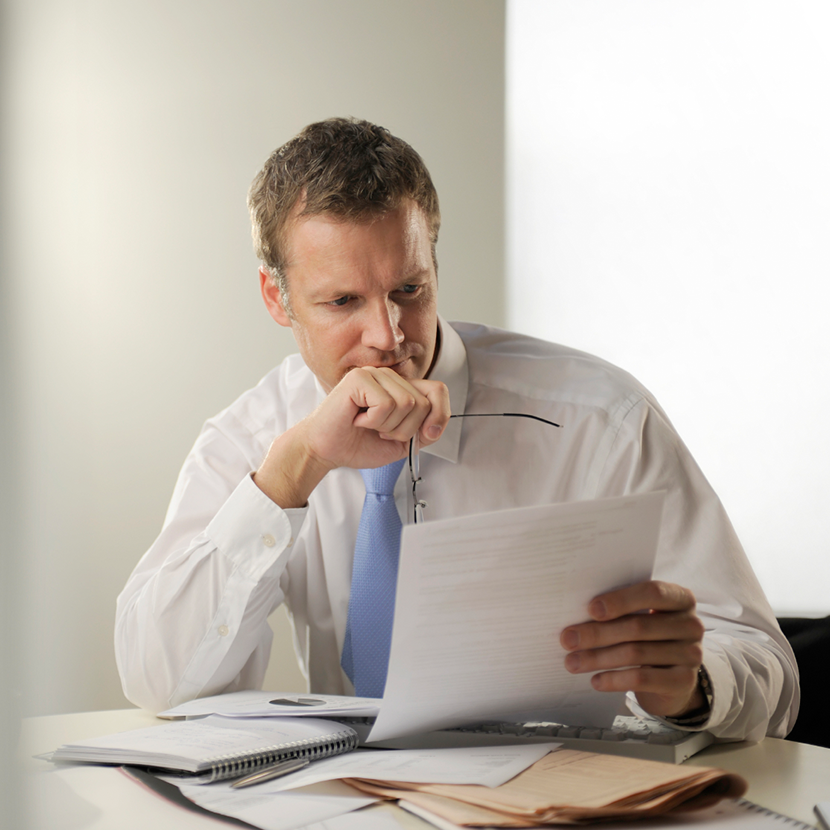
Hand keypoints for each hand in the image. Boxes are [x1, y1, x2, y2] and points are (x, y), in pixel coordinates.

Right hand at [254, 367, 449, 507]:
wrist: (327, 451)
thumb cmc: (358, 444)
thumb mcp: (402, 443)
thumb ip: (424, 431)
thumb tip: (434, 425)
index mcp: (402, 388)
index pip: (439, 390)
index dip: (439, 415)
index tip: (425, 436)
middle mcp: (390, 376)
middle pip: (423, 403)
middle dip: (405, 430)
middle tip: (381, 432)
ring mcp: (374, 374)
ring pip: (406, 403)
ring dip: (388, 426)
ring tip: (368, 425)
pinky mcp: (359, 378)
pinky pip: (385, 404)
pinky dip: (373, 421)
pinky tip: (358, 419)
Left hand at [559, 580, 705, 718]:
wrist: (674, 677)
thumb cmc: (649, 636)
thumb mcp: (642, 617)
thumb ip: (621, 611)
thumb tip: (577, 617)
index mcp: (680, 598)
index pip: (652, 592)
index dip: (621, 600)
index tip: (591, 609)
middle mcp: (691, 624)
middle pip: (637, 626)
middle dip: (597, 633)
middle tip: (568, 639)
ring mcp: (691, 654)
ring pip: (635, 653)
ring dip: (598, 658)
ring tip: (572, 662)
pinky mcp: (684, 681)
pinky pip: (642, 679)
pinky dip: (614, 679)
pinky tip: (595, 680)